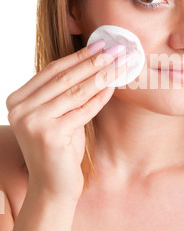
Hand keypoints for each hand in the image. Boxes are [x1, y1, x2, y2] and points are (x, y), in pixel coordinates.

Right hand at [6, 41, 128, 201]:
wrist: (53, 187)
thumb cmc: (59, 149)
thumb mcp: (57, 115)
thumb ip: (65, 91)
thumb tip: (94, 60)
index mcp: (17, 100)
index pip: (52, 71)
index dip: (78, 56)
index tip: (100, 44)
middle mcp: (19, 109)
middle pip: (63, 78)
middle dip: (93, 62)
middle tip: (115, 49)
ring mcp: (32, 122)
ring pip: (74, 92)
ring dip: (100, 76)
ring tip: (119, 64)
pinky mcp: (49, 135)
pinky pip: (82, 110)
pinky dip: (100, 97)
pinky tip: (113, 86)